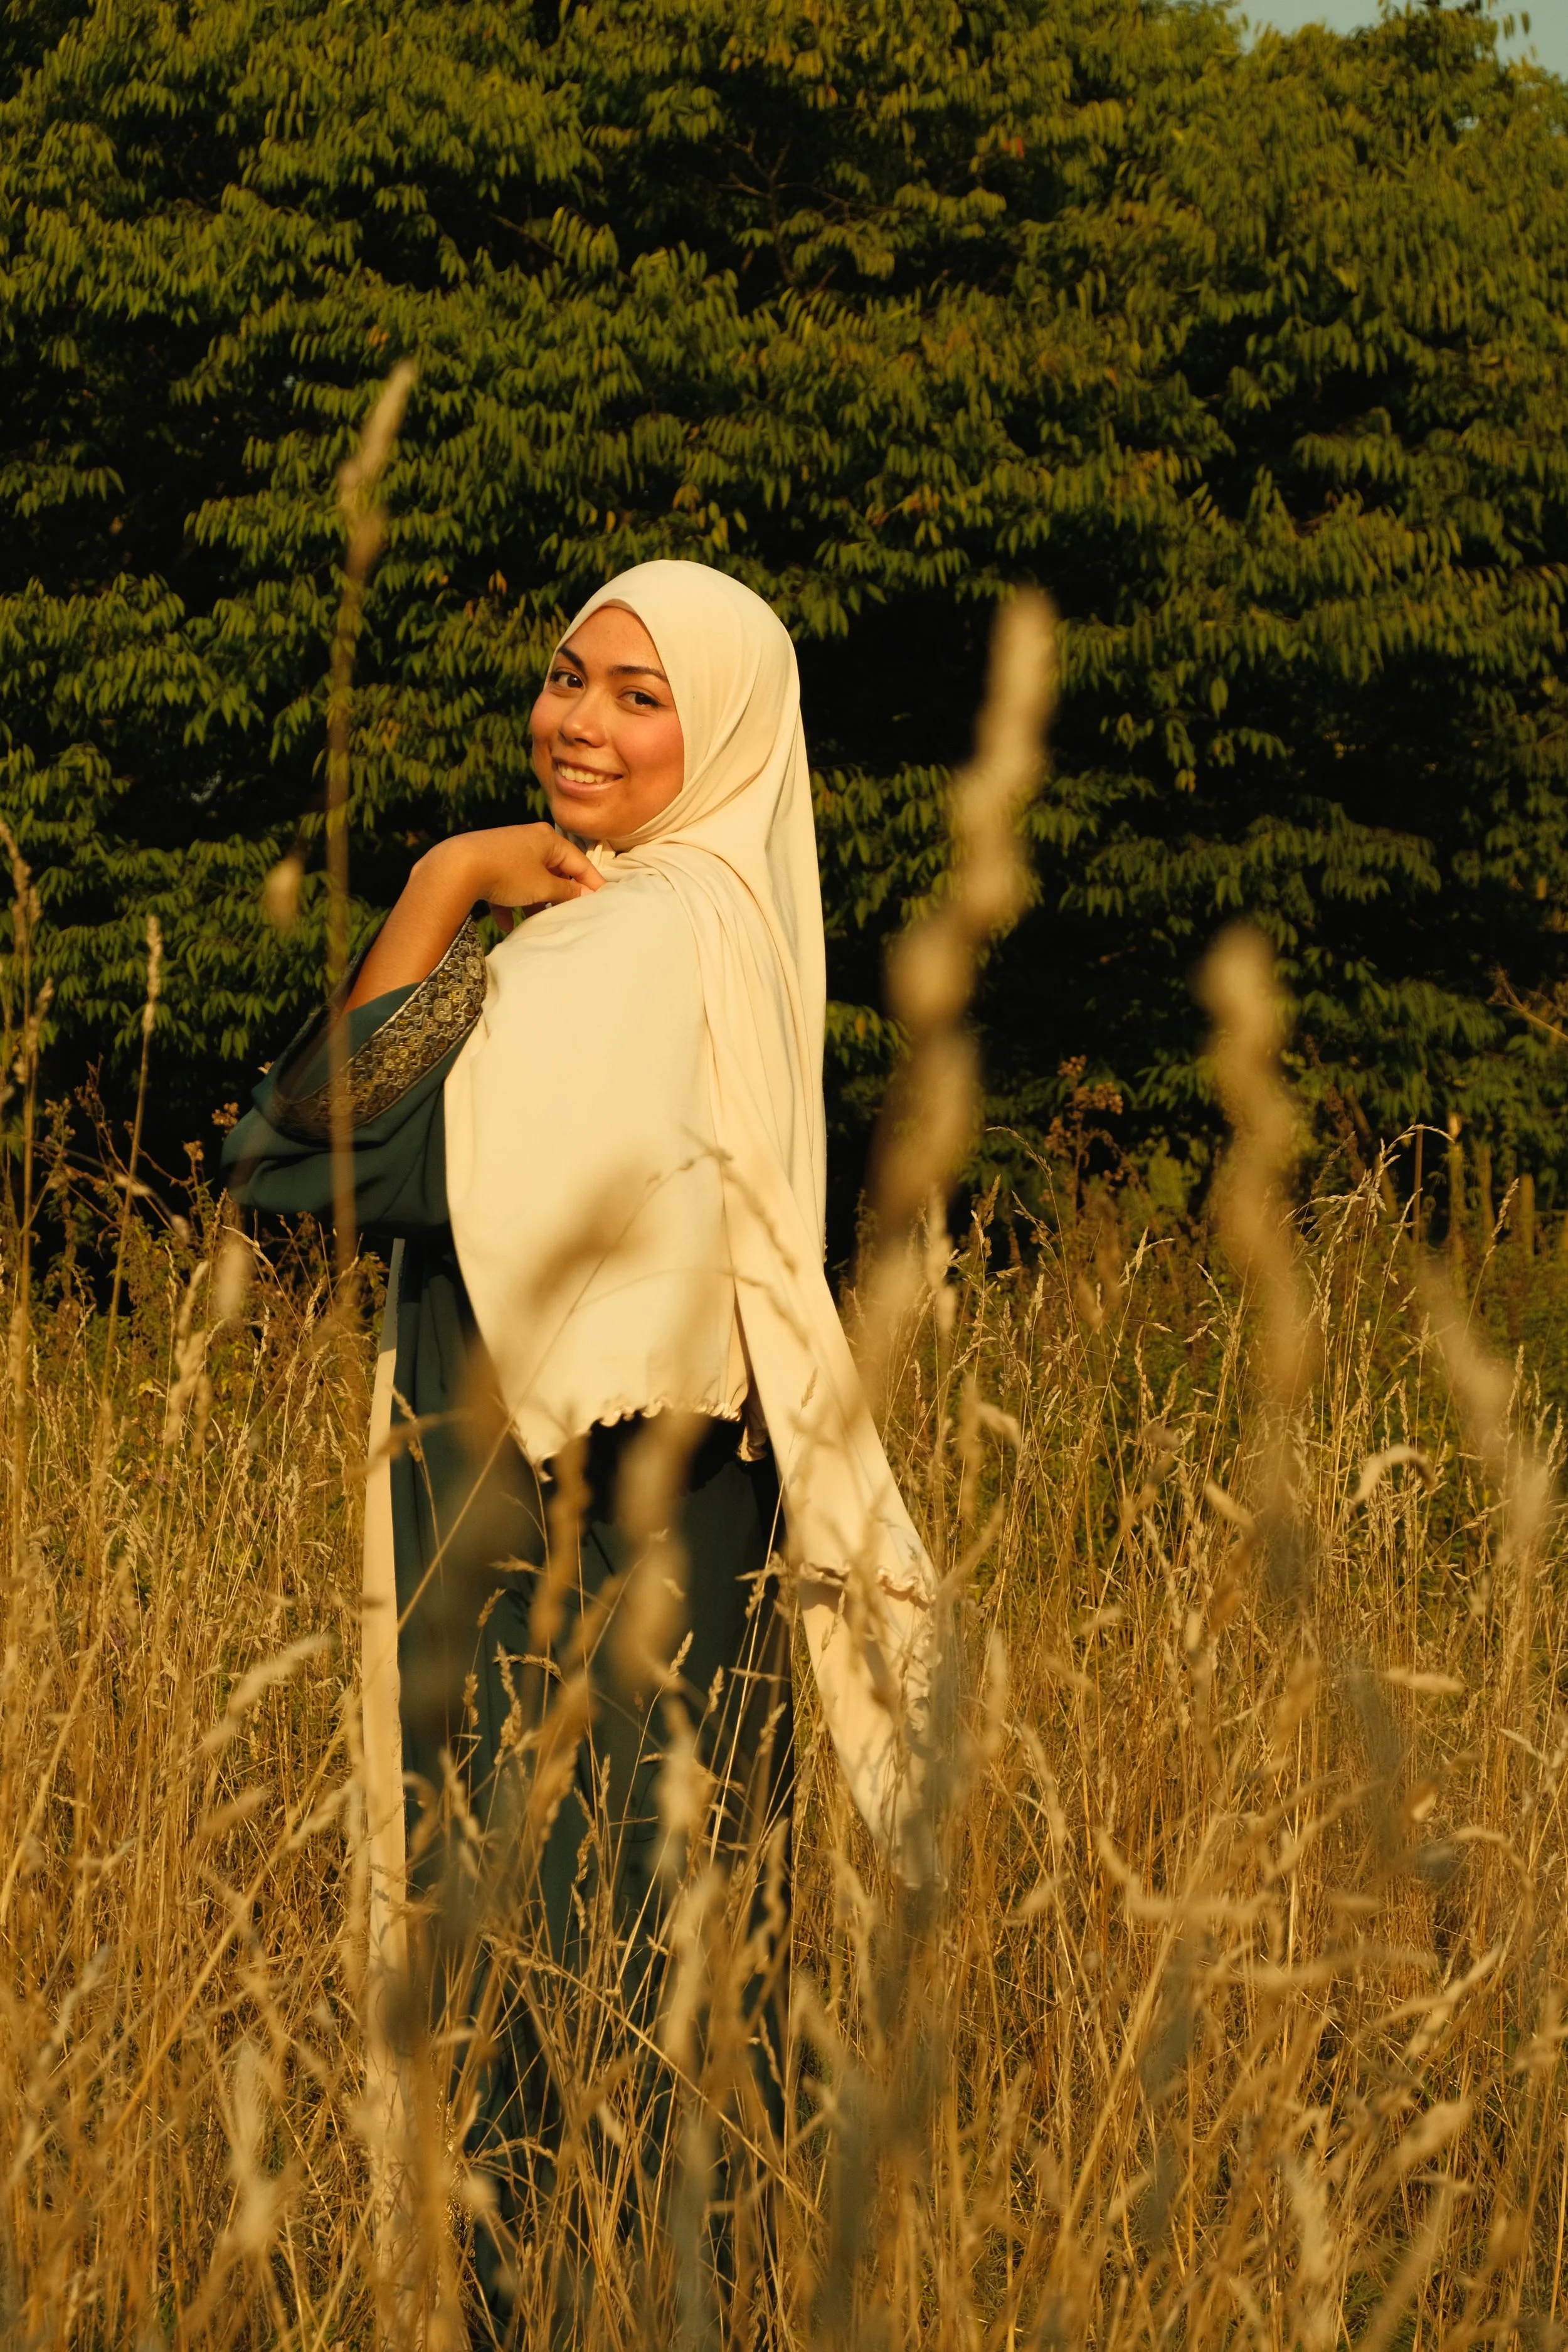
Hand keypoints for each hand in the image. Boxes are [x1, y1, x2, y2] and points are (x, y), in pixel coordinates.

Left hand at [344, 823, 602, 1010]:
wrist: (456, 868)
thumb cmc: (505, 872)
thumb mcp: (542, 887)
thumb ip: (566, 892)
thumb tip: (583, 895)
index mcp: (548, 839)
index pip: (579, 862)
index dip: (592, 884)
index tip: (602, 902)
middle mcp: (529, 839)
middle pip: (554, 870)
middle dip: (559, 895)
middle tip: (569, 915)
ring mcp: (507, 850)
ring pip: (530, 879)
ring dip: (534, 901)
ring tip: (536, 922)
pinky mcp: (488, 862)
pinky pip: (507, 884)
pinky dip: (509, 902)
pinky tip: (505, 923)